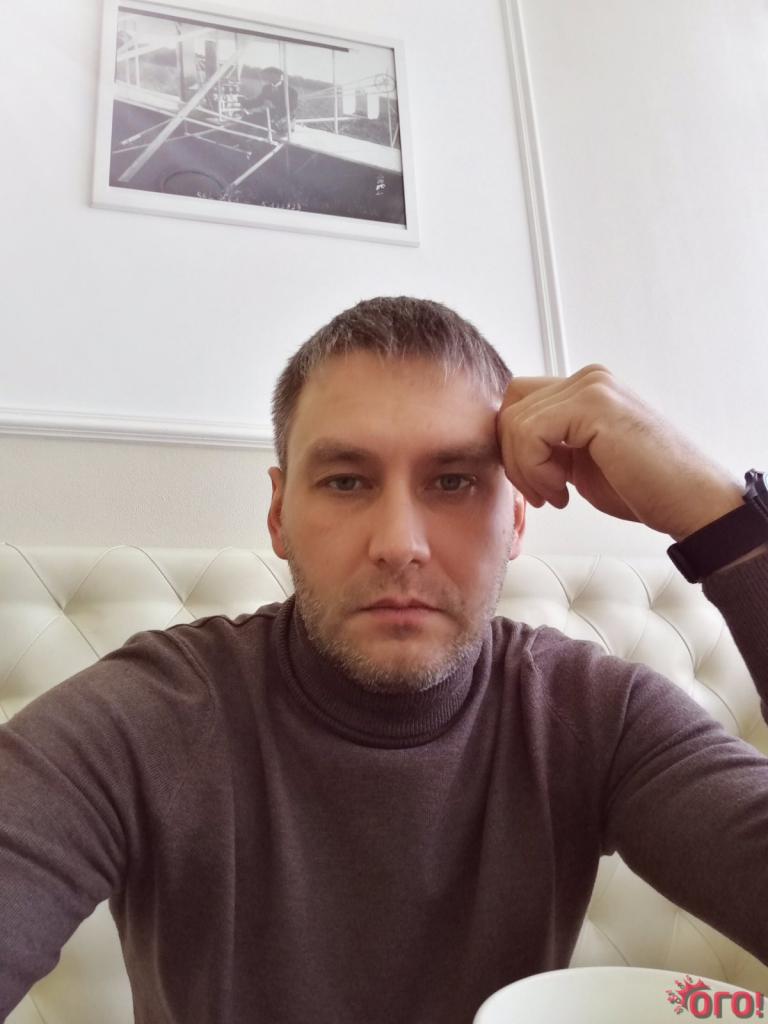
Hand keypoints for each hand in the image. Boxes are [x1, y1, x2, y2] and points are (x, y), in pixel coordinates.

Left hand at [497, 365, 743, 540]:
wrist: (689, 503)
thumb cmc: (643, 487)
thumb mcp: (581, 460)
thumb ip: (549, 443)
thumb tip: (507, 444)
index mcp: (585, 389)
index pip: (517, 402)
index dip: (515, 447)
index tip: (539, 484)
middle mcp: (589, 379)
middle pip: (510, 406)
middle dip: (514, 458)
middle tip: (544, 492)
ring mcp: (593, 387)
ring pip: (515, 421)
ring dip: (526, 469)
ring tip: (558, 493)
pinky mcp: (595, 404)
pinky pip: (530, 432)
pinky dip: (536, 469)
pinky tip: (563, 489)